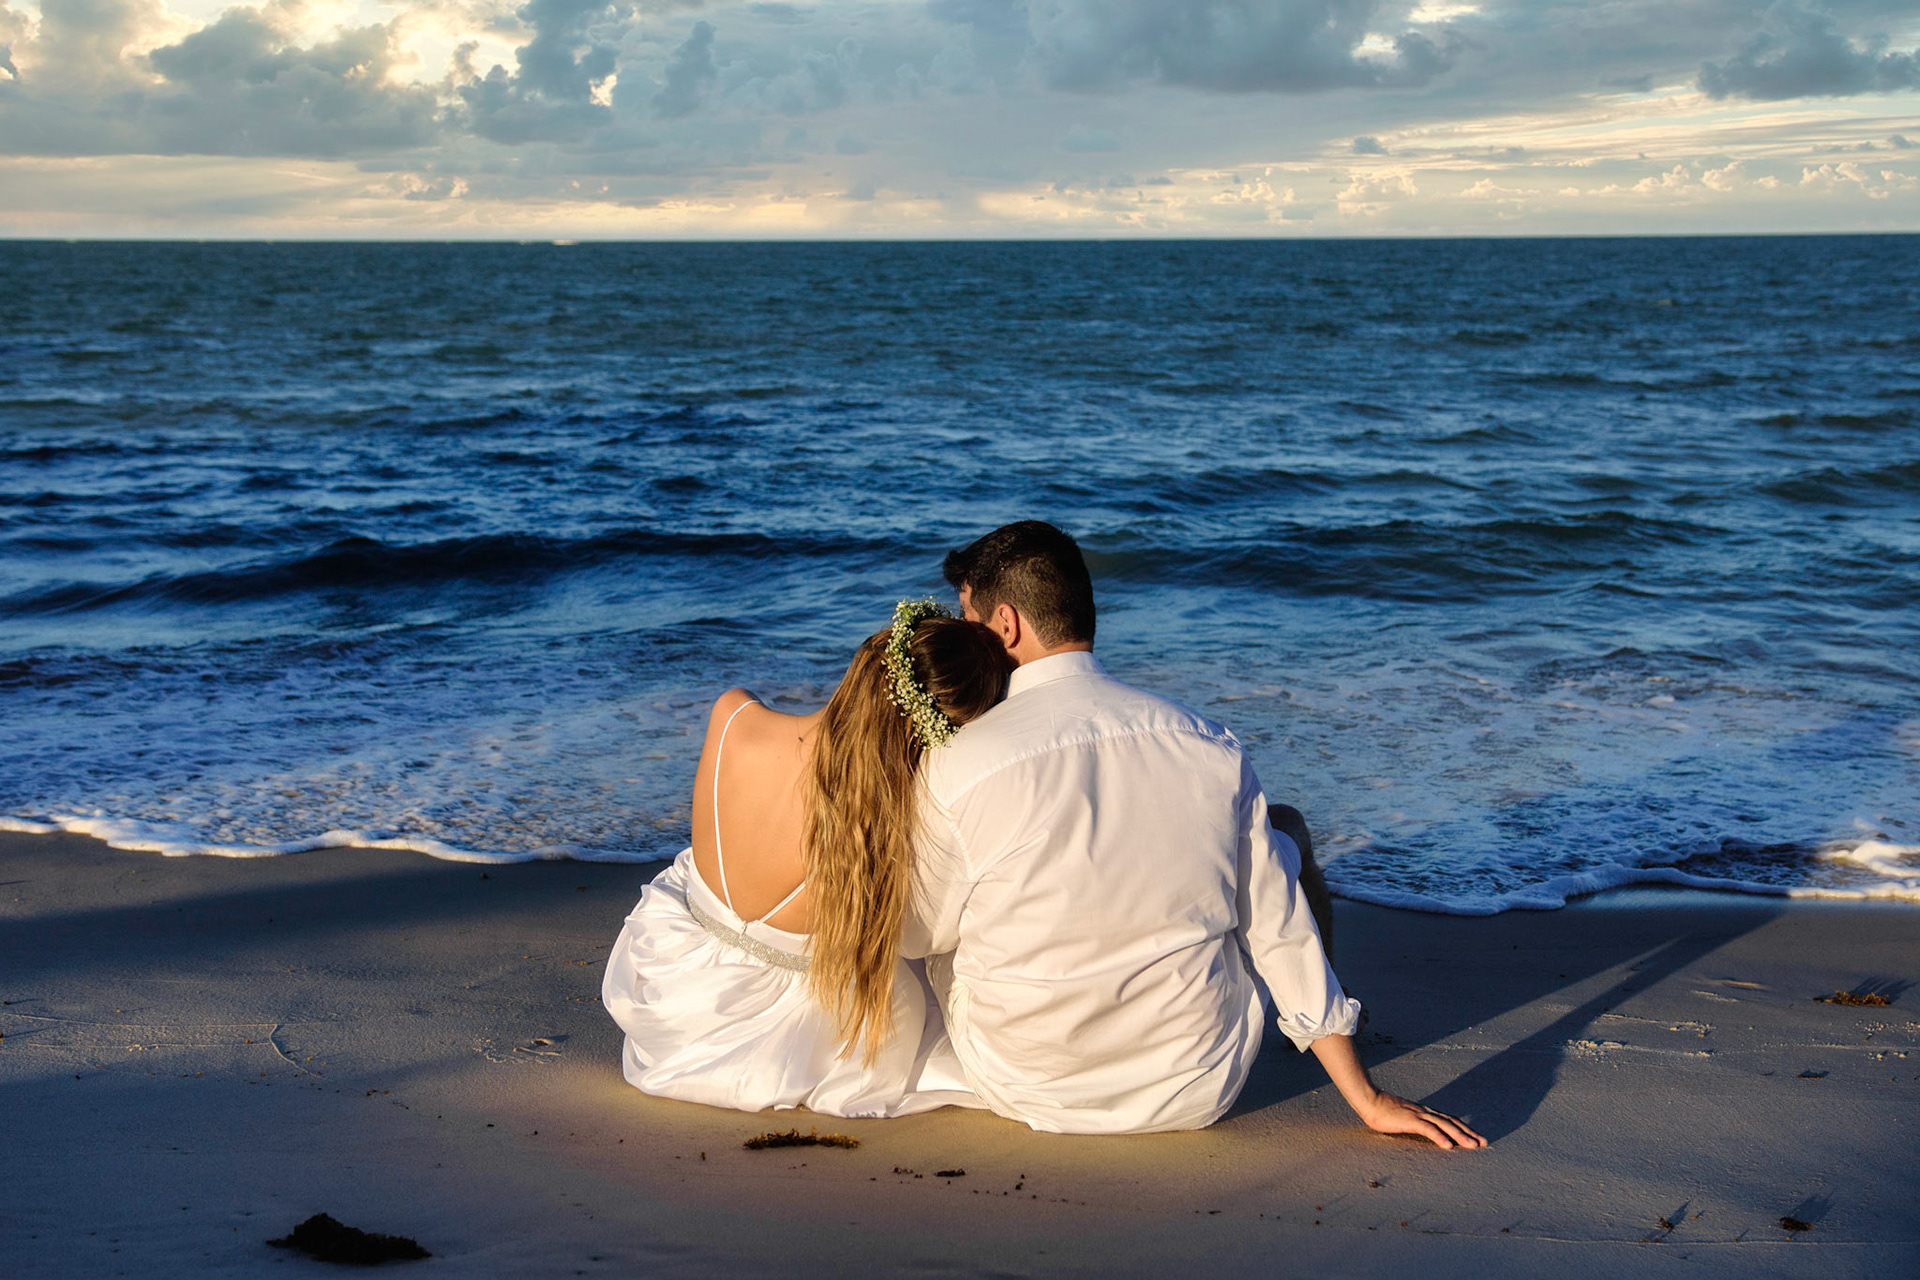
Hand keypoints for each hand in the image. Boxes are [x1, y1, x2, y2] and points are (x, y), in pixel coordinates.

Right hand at [1359, 1091, 1486, 1148]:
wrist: (1370, 1099)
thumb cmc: (1383, 1110)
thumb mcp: (1403, 1117)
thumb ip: (1415, 1123)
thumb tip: (1424, 1131)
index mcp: (1425, 1112)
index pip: (1450, 1120)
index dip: (1464, 1128)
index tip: (1476, 1137)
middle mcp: (1426, 1112)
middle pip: (1452, 1122)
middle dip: (1469, 1133)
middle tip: (1484, 1143)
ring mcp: (1419, 1115)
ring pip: (1445, 1125)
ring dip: (1460, 1136)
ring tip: (1472, 1146)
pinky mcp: (1410, 1120)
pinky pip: (1428, 1129)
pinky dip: (1440, 1137)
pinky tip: (1448, 1146)